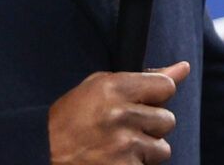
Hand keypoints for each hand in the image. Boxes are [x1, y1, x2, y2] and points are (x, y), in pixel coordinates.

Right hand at [47, 61, 188, 164]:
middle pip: (167, 120)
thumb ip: (144, 77)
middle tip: (124, 130)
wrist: (39, 153)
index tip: (142, 103)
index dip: (157, 97)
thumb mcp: (99, 88)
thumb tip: (184, 68)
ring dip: (145, 151)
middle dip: (150, 127)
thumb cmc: (70, 119)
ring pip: (162, 148)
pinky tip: (114, 161)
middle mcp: (121, 115)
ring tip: (118, 148)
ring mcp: (123, 145)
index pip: (166, 87)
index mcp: (115, 88)